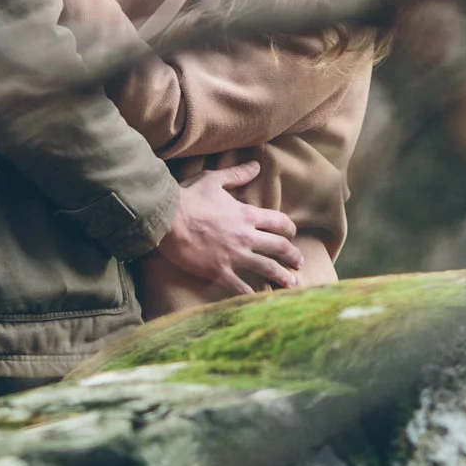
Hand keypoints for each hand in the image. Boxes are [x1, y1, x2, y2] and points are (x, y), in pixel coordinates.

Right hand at [154, 160, 300, 295]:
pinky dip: (251, 294)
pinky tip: (258, 299)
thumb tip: (256, 165)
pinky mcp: (219, 270)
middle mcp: (246, 236)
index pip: (279, 223)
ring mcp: (233, 255)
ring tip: (291, 283)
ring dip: (281, 276)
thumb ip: (237, 175)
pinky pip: (240, 286)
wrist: (166, 219)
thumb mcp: (213, 180)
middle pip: (279, 247)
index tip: (293, 235)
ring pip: (266, 268)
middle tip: (299, 263)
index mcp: (247, 214)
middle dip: (292, 256)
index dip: (289, 230)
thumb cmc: (188, 197)